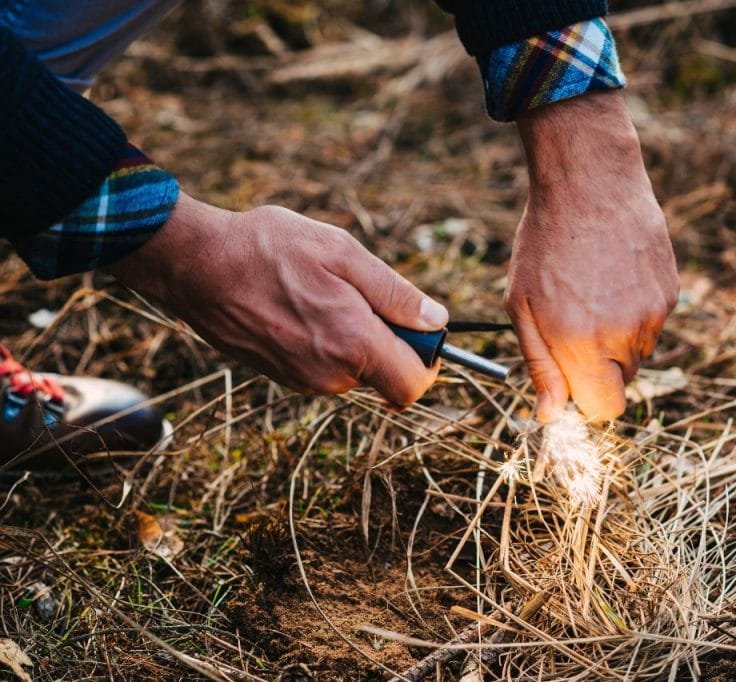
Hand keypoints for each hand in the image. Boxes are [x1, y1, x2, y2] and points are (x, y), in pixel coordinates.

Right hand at [105, 193, 447, 405]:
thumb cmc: (269, 249)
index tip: (421, 331)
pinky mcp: (284, 377)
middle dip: (391, 343)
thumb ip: (396, 293)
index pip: (414, 386)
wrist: (198, 266)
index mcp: (354, 344)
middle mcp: (331, 375)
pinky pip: (327, 367)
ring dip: (356, 338)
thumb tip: (436, 321)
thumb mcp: (343, 253)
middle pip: (387, 377)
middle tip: (364, 296)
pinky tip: (303, 305)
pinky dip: (329, 342)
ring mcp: (305, 380)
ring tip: (323, 293)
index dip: (428, 361)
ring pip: (356, 370)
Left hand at [508, 91, 677, 421]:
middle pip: (621, 382)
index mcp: (584, 344)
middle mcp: (626, 334)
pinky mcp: (671, 291)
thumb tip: (551, 415)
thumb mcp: (522, 306)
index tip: (570, 379)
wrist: (590, 181)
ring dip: (616, 336)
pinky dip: (633, 309)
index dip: (586, 400)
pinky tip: (612, 275)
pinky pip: (651, 321)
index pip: (604, 410)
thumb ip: (541, 366)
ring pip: (637, 351)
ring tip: (592, 290)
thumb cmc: (545, 243)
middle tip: (573, 320)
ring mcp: (654, 312)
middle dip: (597, 366)